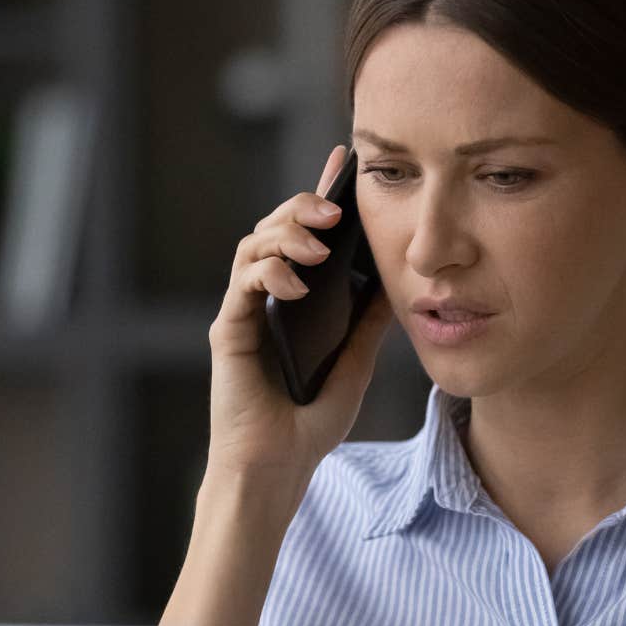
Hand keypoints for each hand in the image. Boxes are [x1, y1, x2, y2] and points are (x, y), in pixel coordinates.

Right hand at [206, 143, 396, 481]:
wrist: (280, 465)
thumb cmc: (311, 421)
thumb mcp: (357, 362)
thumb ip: (369, 320)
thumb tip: (397, 277)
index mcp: (297, 299)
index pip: (306, 233)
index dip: (320, 193)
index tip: (343, 160)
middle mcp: (266, 297)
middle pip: (274, 227)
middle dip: (303, 207)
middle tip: (333, 209)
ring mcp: (244, 310)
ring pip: (253, 244)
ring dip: (286, 234)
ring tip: (319, 245)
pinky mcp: (228, 329)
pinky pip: (242, 283)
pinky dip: (268, 272)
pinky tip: (296, 284)